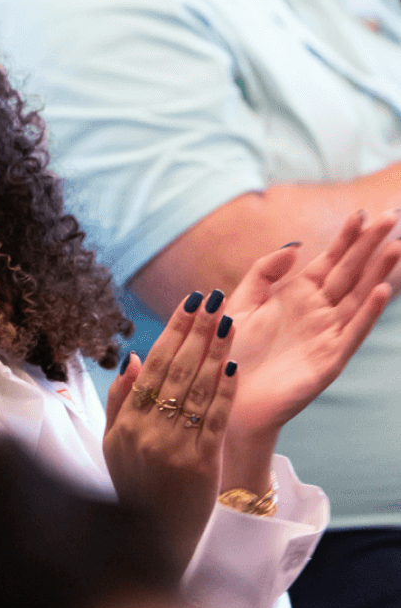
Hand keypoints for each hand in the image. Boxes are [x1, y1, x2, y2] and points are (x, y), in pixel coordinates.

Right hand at [104, 293, 236, 565]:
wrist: (150, 542)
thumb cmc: (132, 489)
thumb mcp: (112, 444)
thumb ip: (120, 400)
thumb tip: (135, 357)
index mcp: (126, 422)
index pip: (153, 365)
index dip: (172, 331)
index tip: (188, 303)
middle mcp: (148, 430)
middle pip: (176, 369)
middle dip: (196, 330)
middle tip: (212, 299)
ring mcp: (174, 447)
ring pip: (197, 388)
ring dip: (215, 351)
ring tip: (227, 321)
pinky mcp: (201, 464)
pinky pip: (214, 419)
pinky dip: (224, 391)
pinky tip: (233, 366)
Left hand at [223, 209, 399, 439]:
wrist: (223, 393)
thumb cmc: (229, 350)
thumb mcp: (241, 302)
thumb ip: (264, 273)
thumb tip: (295, 248)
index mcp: (297, 295)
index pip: (329, 260)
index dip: (345, 238)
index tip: (361, 213)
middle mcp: (318, 312)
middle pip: (350, 273)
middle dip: (370, 246)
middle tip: (390, 216)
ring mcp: (326, 335)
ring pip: (359, 298)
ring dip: (378, 273)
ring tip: (396, 247)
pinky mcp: (328, 359)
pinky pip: (353, 332)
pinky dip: (369, 312)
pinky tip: (383, 290)